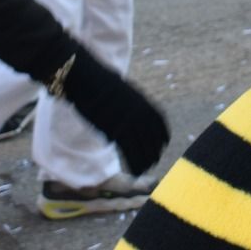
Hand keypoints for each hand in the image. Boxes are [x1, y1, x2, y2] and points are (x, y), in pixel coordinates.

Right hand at [54, 47, 169, 173]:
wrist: (86, 79)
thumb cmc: (100, 82)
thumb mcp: (122, 90)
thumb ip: (130, 103)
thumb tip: (131, 113)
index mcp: (143, 101)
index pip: (160, 122)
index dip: (163, 136)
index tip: (164, 145)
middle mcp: (139, 112)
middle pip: (152, 137)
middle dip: (154, 152)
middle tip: (154, 162)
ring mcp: (128, 121)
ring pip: (142, 147)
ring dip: (146, 161)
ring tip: (145, 170)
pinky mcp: (115, 130)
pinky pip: (129, 151)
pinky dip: (134, 162)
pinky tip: (135, 170)